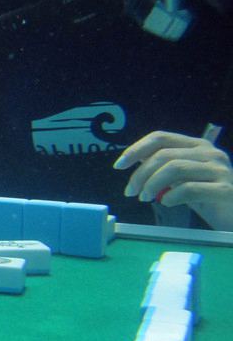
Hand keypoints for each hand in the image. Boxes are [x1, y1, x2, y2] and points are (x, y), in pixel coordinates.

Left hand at [114, 130, 232, 230]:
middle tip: (130, 192)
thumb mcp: (184, 179)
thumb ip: (164, 167)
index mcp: (198, 146)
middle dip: (140, 174)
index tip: (118, 165)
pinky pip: (190, 188)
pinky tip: (167, 203)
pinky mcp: (225, 189)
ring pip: (174, 168)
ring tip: (145, 198)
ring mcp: (219, 170)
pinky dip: (171, 196)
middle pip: (163, 154)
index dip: (136, 149)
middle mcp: (210, 152)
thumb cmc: (209, 198)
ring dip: (152, 184)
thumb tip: (134, 159)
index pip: (160, 137)